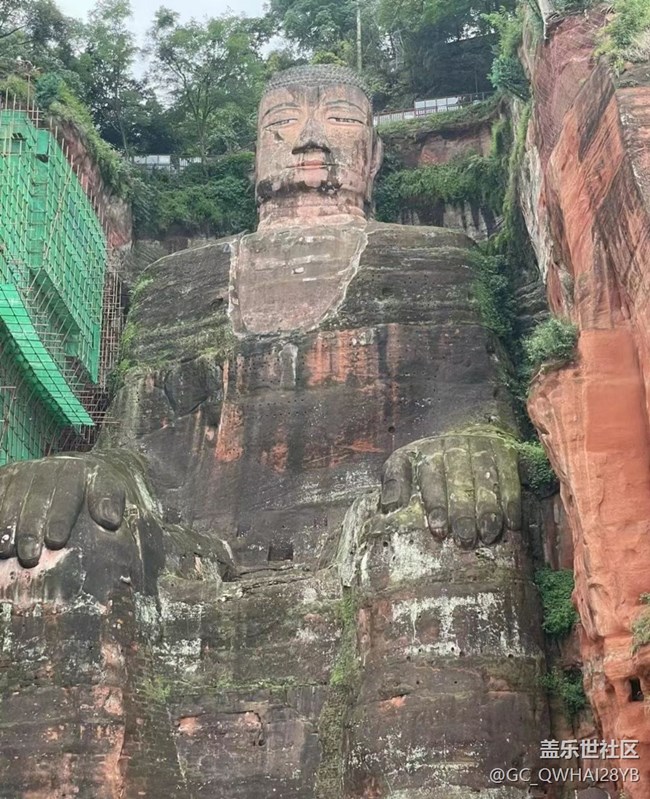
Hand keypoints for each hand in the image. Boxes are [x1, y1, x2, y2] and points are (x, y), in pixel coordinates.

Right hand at [0, 454, 126, 567]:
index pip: (67, 494)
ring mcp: (24, 471)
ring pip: (11, 496)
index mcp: (76, 470)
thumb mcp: (110, 490)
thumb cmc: (96, 491)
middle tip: (29, 555)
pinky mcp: (6, 476)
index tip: (56, 540)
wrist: (81, 468)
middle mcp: (48, 467)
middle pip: (36, 498)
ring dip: (5, 523)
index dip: (59, 518)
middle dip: (30, 527)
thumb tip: (110, 519)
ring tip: (5, 550)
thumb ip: (111, 501)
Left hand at [380, 433, 520, 548]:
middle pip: (460, 481)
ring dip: (488, 509)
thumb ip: (393, 480)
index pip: (431, 477)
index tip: (438, 529)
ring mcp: (482, 447)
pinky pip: (510, 477)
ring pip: (486, 479)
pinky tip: (511, 523)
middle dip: (463, 512)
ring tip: (488, 534)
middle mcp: (456, 447)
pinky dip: (511, 500)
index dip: (436, 504)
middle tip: (465, 539)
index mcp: (428, 451)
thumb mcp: (404, 461)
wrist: (465, 430)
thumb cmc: (430, 460)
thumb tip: (389, 506)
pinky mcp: (505, 451)